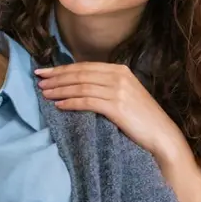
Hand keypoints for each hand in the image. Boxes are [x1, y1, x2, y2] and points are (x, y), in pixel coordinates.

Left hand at [36, 62, 185, 158]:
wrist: (161, 135)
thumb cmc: (141, 118)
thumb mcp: (124, 94)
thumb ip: (105, 85)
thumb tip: (77, 84)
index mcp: (120, 70)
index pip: (84, 66)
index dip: (61, 69)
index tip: (44, 72)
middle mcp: (119, 76)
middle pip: (80, 74)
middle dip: (56, 77)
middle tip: (39, 81)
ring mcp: (118, 90)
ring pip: (80, 86)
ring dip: (59, 90)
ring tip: (44, 94)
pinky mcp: (116, 106)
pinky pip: (87, 101)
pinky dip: (70, 102)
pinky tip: (59, 106)